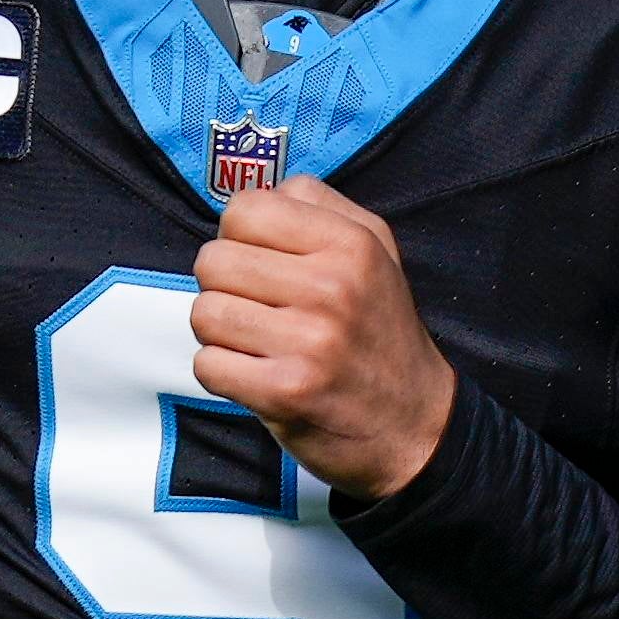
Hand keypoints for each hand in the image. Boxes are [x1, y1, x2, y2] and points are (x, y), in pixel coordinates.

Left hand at [191, 175, 453, 498]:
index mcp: (351, 244)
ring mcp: (308, 343)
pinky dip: (222, 372)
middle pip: (213, 260)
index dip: (239, 236)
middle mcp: (331, 288)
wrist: (414, 425)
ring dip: (220, 332)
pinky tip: (255, 374)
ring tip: (257, 341)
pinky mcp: (285, 393)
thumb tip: (259, 193)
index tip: (261, 261)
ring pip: (204, 312)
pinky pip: (207, 364)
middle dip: (224, 286)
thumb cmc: (381, 333)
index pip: (244, 209)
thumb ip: (318, 206)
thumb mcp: (376, 250)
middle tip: (257, 308)